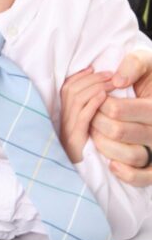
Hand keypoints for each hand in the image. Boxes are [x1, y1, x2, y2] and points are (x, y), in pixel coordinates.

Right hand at [59, 67, 113, 162]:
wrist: (73, 177)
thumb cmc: (82, 151)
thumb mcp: (80, 128)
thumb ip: (83, 111)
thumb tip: (96, 92)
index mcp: (61, 115)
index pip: (67, 88)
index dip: (80, 76)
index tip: (94, 68)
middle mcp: (60, 119)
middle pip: (71, 90)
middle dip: (91, 78)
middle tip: (110, 74)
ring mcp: (66, 129)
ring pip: (76, 99)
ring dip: (95, 87)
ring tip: (111, 83)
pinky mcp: (73, 138)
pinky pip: (83, 117)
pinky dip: (93, 103)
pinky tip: (104, 97)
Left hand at [89, 50, 151, 185]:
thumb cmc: (150, 78)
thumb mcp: (146, 61)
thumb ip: (134, 64)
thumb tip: (118, 81)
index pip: (117, 110)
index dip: (99, 103)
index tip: (99, 97)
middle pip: (117, 132)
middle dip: (97, 122)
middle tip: (94, 114)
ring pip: (128, 155)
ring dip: (105, 146)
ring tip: (98, 133)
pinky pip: (144, 178)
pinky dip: (127, 174)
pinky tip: (112, 164)